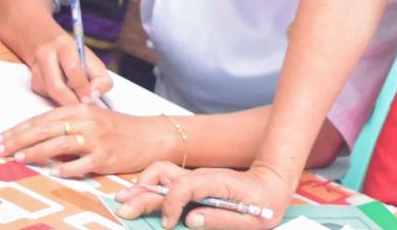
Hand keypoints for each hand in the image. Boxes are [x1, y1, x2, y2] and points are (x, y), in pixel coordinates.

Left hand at [0, 104, 164, 176]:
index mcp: (80, 109)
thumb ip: (68, 124)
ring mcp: (96, 140)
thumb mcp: (92, 119)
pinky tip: (52, 171)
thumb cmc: (119, 128)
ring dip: (36, 152)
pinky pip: (80, 165)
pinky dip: (65, 169)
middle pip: (45, 129)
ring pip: (59, 145)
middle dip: (19, 139)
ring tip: (19, 158)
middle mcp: (86, 121)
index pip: (42, 118)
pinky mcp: (105, 157)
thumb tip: (38, 137)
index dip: (19, 128)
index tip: (1, 137)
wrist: (150, 136)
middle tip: (0, 148)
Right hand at [26, 29, 112, 106]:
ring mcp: (36, 68)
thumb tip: (93, 96)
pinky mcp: (33, 82)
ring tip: (76, 103)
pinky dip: (57, 100)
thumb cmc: (77, 58)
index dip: (81, 86)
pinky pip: (46, 97)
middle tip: (82, 109)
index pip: (72, 68)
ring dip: (64, 101)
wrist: (50, 46)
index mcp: (65, 45)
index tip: (89, 98)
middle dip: (70, 100)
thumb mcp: (93, 63)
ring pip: (50, 93)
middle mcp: (46, 54)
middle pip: (56, 85)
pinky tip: (65, 96)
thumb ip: (101, 79)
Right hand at [114, 162, 290, 229]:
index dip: (171, 203)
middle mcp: (202, 176)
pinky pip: (166, 180)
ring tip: (123, 201)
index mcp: (217, 183)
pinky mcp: (192, 182)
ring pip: (161, 173)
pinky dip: (149, 188)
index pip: (184, 185)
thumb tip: (191, 220)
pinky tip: (137, 197)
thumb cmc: (265, 202)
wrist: (273, 182)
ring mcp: (196, 177)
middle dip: (142, 194)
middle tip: (124, 210)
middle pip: (164, 176)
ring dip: (141, 186)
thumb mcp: (252, 220)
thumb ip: (222, 220)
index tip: (167, 224)